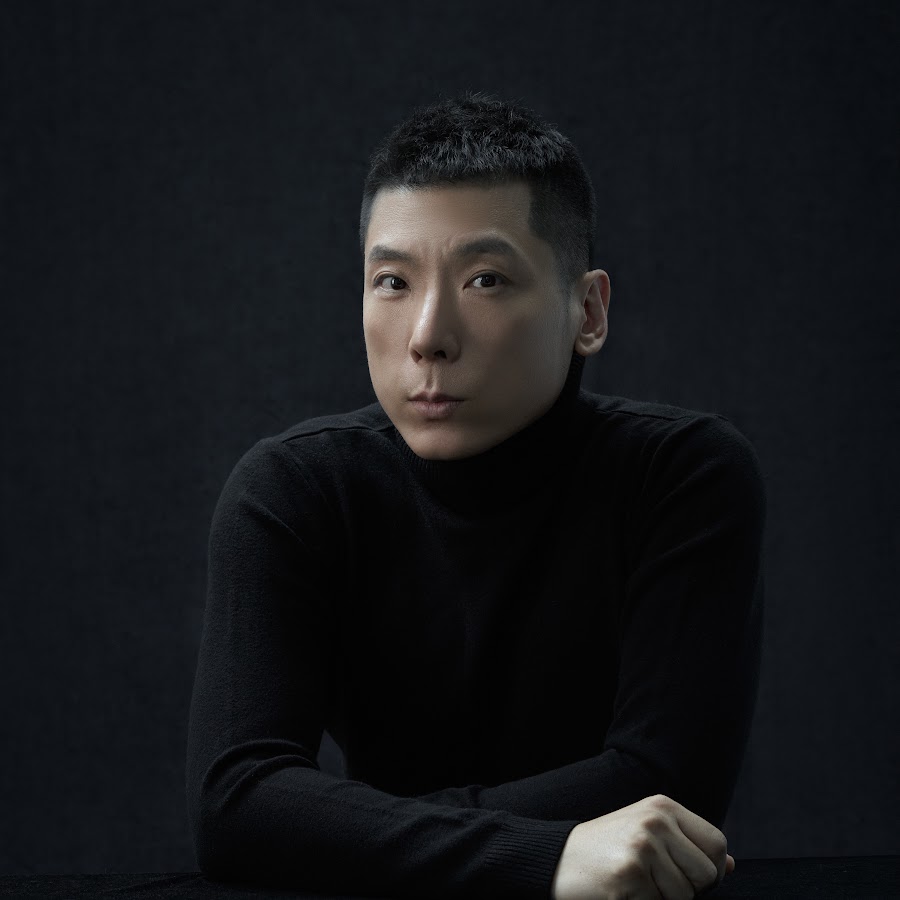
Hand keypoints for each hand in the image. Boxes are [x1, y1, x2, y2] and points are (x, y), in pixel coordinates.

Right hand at [550, 794, 734, 899]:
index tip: (690, 876)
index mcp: (662, 807)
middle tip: (657, 881)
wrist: (557, 857)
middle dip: (689, 889)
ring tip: (636, 883)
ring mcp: (641, 848)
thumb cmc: (608, 848)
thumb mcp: (648, 832)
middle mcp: (654, 822)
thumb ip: (687, 845)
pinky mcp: (628, 877)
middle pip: (706, 873)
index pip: (717, 844)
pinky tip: (623, 891)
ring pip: (684, 896)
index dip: (712, 869)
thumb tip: (730, 865)